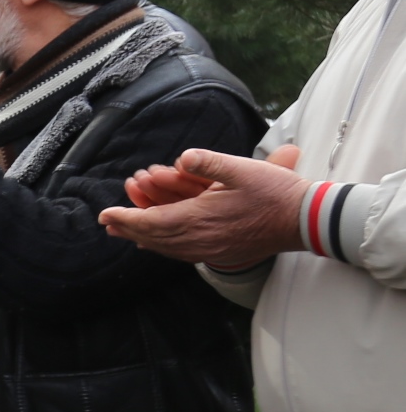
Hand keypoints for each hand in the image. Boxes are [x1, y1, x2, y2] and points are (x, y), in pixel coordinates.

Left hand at [99, 145, 307, 266]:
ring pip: (167, 247)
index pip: (153, 221)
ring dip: (144, 238)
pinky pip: (183, 252)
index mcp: (202, 219)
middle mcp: (202, 240)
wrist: (305, 221)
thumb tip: (182, 157)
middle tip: (107, 222)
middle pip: (155, 237)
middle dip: (130, 228)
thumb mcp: (244, 169)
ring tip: (124, 232)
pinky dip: (164, 246)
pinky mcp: (221, 254)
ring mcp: (211, 250)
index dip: (127, 218)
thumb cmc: (276, 192)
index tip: (105, 214)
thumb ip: (210, 162)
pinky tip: (156, 244)